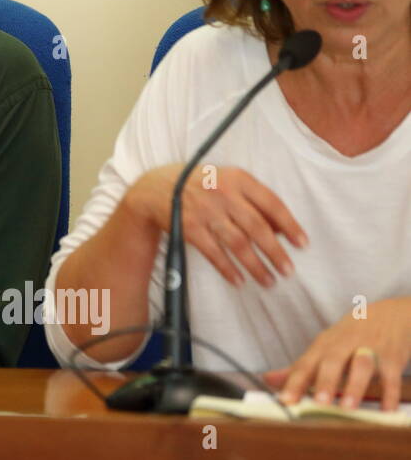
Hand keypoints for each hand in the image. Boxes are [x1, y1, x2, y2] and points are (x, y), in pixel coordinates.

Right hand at [125, 163, 306, 288]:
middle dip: (275, 252)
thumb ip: (253, 200)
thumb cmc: (201, 184)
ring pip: (238, 243)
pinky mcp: (189, 227)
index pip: (271, 203)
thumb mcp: (227, 181)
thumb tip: (282, 229)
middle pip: (257, 227)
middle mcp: (223, 193)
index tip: (302, 244)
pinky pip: (214, 253)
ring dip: (256, 265)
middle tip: (288, 270)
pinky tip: (239, 280)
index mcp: (238, 178)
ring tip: (269, 281)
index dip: (289, 225)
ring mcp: (205, 211)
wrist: (156, 188)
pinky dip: (227, 269)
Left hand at [264, 297, 410, 411]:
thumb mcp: (324, 347)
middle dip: (325, 381)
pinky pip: (392, 377)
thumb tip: (267, 380)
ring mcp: (370, 349)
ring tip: (347, 407)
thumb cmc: (350, 336)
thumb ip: (298, 368)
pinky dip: (390, 394)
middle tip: (319, 403)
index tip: (285, 401)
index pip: (305, 364)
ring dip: (354, 386)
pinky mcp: (392, 357)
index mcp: (324, 346)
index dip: (294, 382)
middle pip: (332, 361)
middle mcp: (344, 345)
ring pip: (361, 366)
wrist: (390, 314)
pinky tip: (386, 411)